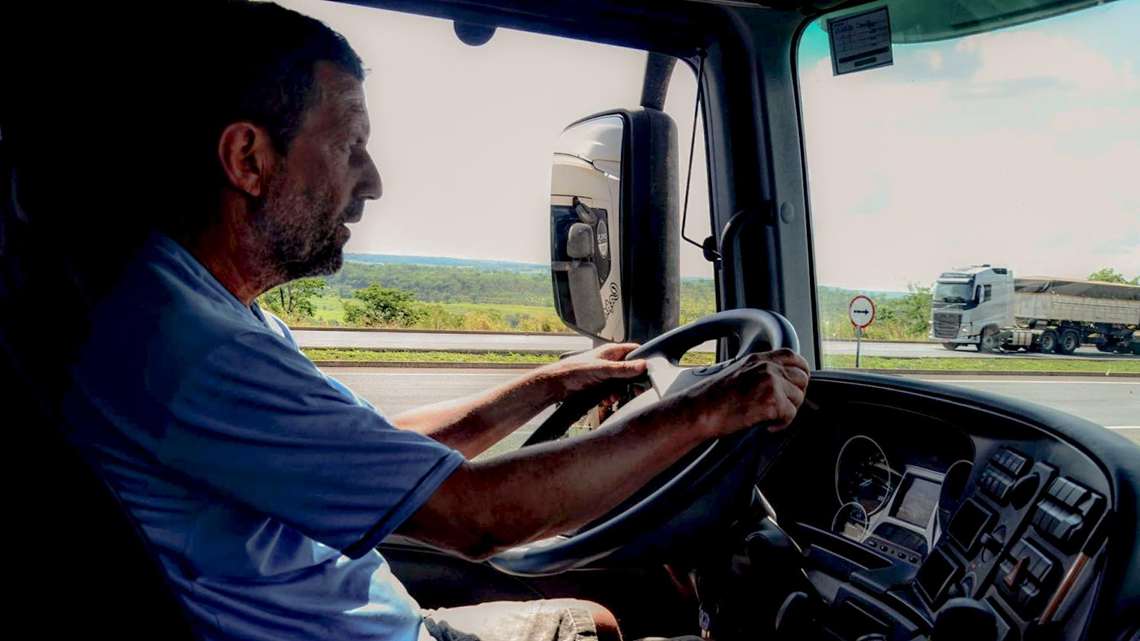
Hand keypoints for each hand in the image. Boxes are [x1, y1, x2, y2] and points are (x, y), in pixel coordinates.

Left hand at [536, 343, 647, 396]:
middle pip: (631, 370)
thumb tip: (642, 365)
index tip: (648, 373)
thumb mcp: (603, 370)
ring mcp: (606, 373)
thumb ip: (623, 369)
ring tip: (612, 396)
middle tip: (634, 391)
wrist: (556, 384)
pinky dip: (612, 397)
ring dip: (621, 392)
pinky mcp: (601, 384)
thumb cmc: (574, 370)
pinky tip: (606, 400)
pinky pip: (613, 391)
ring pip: (623, 383)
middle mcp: (610, 361)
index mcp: (612, 351)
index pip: (635, 351)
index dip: (643, 360)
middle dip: (632, 382)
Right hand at [678, 348, 809, 437]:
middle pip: (802, 378)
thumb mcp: (739, 374)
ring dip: (787, 411)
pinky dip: (781, 424)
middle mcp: (767, 366)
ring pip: (798, 398)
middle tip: (781, 407)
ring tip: (769, 417)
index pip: (794, 358)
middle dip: (795, 395)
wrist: (699, 411)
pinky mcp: (772, 400)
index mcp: (759, 359)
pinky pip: (790, 414)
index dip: (800, 373)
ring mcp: (770, 382)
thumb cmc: (712, 399)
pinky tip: (767, 425)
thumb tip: (782, 383)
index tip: (796, 387)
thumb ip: (761, 373)